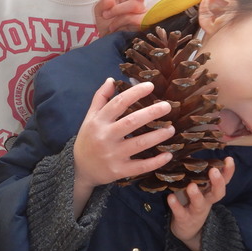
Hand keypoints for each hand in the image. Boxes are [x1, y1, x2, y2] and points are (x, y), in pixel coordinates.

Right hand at [72, 78, 173, 214]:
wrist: (80, 169)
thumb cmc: (88, 139)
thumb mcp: (90, 117)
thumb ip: (100, 98)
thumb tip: (111, 80)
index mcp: (99, 122)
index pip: (118, 103)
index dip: (134, 93)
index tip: (150, 86)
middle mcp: (105, 137)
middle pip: (131, 122)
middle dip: (150, 113)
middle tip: (167, 106)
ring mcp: (113, 155)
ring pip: (138, 144)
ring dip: (157, 136)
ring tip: (171, 129)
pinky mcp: (119, 171)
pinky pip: (140, 166)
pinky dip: (155, 162)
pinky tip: (168, 154)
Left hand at [94, 0, 154, 35]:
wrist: (110, 45)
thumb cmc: (107, 28)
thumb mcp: (99, 14)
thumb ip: (102, 6)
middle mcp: (134, 1)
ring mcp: (140, 13)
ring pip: (133, 5)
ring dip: (118, 11)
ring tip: (108, 20)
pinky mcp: (142, 24)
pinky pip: (131, 18)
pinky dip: (120, 22)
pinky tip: (114, 28)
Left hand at [167, 158, 233, 250]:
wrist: (188, 230)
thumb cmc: (192, 201)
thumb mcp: (198, 187)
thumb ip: (196, 172)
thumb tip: (190, 147)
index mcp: (210, 191)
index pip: (223, 180)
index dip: (228, 171)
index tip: (229, 159)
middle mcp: (206, 200)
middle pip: (217, 193)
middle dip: (217, 182)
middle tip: (214, 171)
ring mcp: (196, 210)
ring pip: (199, 203)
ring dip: (196, 195)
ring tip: (191, 186)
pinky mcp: (184, 219)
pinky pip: (180, 212)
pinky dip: (176, 205)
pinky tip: (170, 197)